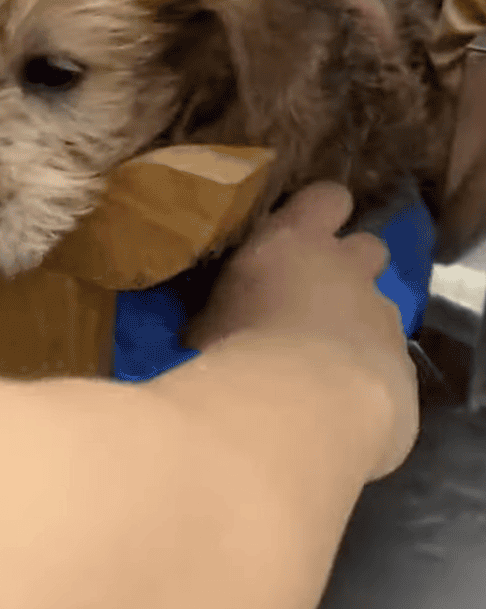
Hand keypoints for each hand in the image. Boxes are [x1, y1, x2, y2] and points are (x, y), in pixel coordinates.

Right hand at [186, 182, 418, 479]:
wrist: (295, 411)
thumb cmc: (233, 353)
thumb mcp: (206, 321)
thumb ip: (226, 306)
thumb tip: (217, 317)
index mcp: (294, 243)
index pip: (326, 197)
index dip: (320, 214)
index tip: (300, 235)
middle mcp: (346, 269)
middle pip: (369, 246)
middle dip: (351, 268)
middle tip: (317, 300)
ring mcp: (380, 316)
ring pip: (381, 308)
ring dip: (360, 326)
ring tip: (328, 364)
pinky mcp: (403, 366)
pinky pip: (390, 361)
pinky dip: (371, 375)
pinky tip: (344, 403)